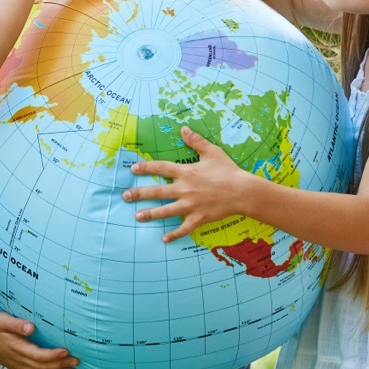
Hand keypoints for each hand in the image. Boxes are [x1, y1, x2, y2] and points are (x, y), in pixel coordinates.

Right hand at [0, 311, 78, 368]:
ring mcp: (16, 364)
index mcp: (16, 348)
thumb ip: (15, 324)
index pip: (38, 356)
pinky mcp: (15, 365)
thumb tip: (31, 327)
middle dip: (61, 366)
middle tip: (77, 363)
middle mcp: (17, 359)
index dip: (53, 355)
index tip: (66, 350)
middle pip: (42, 368)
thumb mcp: (0, 319)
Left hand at [123, 127, 250, 242]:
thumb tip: (183, 129)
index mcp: (187, 172)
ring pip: (166, 210)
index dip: (146, 167)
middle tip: (125, 196)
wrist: (243, 191)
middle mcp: (185, 189)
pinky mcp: (199, 217)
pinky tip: (164, 238)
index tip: (133, 169)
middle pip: (158, 191)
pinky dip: (174, 234)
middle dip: (139, 194)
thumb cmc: (228, 171)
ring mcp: (191, 205)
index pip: (162, 168)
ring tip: (137, 216)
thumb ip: (196, 141)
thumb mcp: (212, 152)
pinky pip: (184, 228)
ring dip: (150, 214)